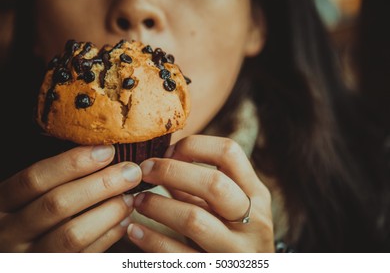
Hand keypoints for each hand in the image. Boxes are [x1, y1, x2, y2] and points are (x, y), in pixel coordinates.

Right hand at [0, 145, 141, 251]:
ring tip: (130, 197)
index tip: (107, 150)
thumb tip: (102, 153)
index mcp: (2, 204)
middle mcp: (10, 232)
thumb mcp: (29, 198)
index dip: (73, 162)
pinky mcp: (54, 272)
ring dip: (108, 212)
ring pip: (72, 234)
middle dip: (100, 185)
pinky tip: (124, 220)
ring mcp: (31, 257)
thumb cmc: (30, 216)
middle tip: (131, 172)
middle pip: (57, 204)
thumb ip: (55, 180)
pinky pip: (85, 256)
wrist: (21, 253)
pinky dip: (108, 236)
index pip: (35, 178)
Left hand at [127, 135, 273, 251]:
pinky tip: (134, 230)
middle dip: (171, 171)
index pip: (229, 152)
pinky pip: (178, 255)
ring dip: (157, 206)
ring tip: (137, 200)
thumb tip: (160, 161)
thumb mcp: (228, 206)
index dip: (194, 146)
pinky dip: (151, 240)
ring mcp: (236, 250)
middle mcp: (253, 220)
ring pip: (193, 219)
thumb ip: (200, 185)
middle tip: (145, 171)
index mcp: (256, 193)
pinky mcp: (215, 270)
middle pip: (214, 183)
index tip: (168, 152)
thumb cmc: (234, 233)